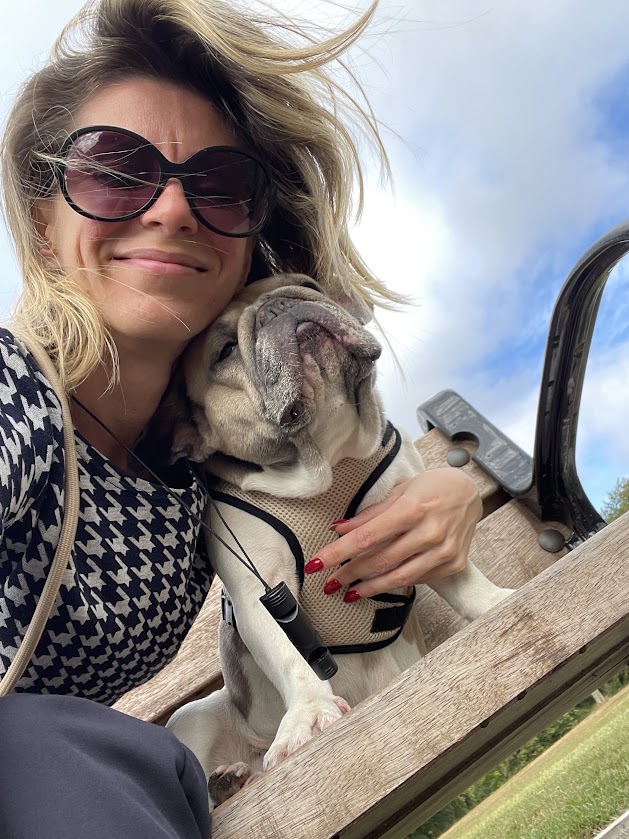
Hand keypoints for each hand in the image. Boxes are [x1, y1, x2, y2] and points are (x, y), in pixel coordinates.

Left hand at [303, 468, 481, 599]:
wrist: (470, 493)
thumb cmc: (432, 487)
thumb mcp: (399, 492)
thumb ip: (369, 514)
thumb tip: (338, 529)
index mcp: (412, 509)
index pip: (366, 537)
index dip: (338, 553)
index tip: (316, 564)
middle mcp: (429, 532)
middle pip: (379, 560)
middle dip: (349, 574)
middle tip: (329, 583)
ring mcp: (443, 551)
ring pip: (398, 578)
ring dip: (369, 588)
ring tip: (349, 593)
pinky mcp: (452, 564)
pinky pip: (418, 579)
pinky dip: (395, 582)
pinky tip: (380, 584)